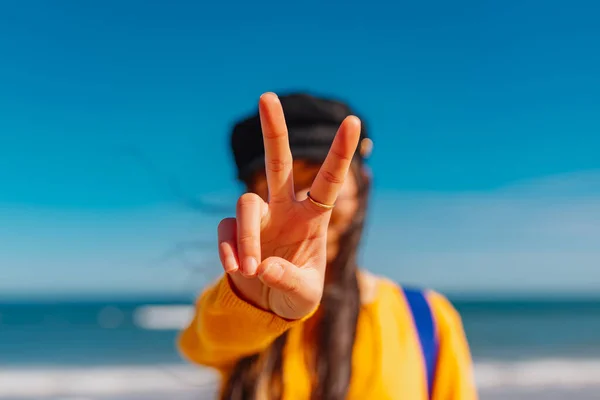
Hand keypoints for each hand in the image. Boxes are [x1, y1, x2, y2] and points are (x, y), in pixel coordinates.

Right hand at [217, 92, 360, 319]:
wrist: (267, 304)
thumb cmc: (296, 294)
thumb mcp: (305, 295)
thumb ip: (289, 281)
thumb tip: (264, 267)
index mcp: (313, 217)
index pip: (328, 181)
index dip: (340, 153)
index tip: (354, 121)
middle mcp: (285, 209)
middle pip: (277, 163)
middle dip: (274, 131)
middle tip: (267, 96)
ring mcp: (258, 218)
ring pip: (246, 205)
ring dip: (246, 237)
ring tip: (250, 268)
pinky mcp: (233, 231)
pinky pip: (226, 231)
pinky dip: (228, 250)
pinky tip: (238, 269)